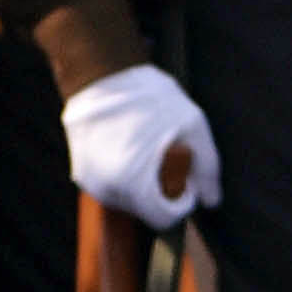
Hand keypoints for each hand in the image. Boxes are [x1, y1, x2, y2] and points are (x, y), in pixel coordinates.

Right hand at [62, 65, 217, 226]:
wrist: (100, 72)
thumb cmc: (150, 96)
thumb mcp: (192, 125)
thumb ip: (206, 167)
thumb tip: (212, 201)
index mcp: (134, 183)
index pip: (162, 219)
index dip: (180, 203)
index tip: (185, 179)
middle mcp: (107, 189)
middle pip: (144, 211)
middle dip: (161, 192)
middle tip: (169, 157)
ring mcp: (90, 182)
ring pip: (126, 201)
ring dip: (141, 185)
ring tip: (147, 149)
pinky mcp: (79, 171)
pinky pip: (109, 186)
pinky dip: (123, 177)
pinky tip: (129, 148)